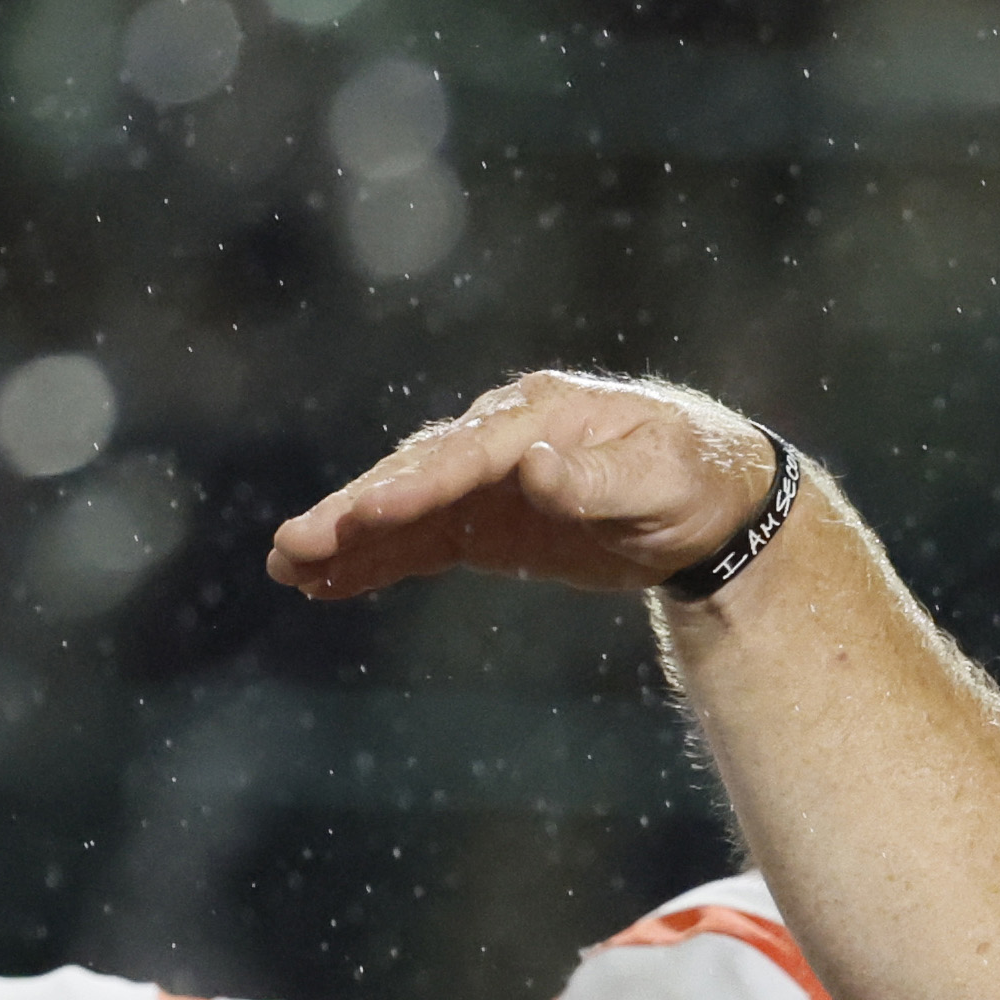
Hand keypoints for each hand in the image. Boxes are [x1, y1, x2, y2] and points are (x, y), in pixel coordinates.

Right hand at [266, 372, 785, 601]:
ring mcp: (485, 482)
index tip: (370, 511)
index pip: (467, 453)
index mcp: (541, 416)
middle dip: (357, 510)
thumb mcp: (663, 479)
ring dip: (347, 537)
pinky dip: (374, 562)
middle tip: (296, 542)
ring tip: (286, 565)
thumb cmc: (693, 478)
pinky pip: (419, 543)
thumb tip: (537, 469)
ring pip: (406, 510)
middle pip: (417, 475)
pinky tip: (323, 584)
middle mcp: (500, 440)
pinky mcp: (483, 523)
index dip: (418, 483)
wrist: (713, 500)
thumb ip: (599, 479)